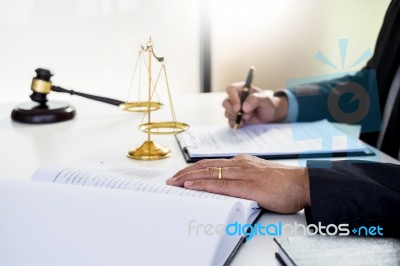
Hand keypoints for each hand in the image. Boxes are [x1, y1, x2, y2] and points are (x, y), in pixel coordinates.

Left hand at [166, 154, 309, 213]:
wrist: (302, 183)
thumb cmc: (283, 182)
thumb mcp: (259, 174)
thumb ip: (244, 176)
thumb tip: (230, 182)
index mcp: (242, 162)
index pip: (212, 163)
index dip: (194, 168)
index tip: (181, 174)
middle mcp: (239, 165)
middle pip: (206, 166)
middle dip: (185, 172)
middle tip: (171, 178)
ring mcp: (243, 174)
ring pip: (209, 173)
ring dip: (189, 178)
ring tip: (174, 182)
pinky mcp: (248, 186)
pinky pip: (220, 185)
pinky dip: (203, 184)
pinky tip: (192, 185)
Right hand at [222, 83, 288, 127]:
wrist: (271, 116)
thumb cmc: (268, 105)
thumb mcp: (265, 100)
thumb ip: (255, 100)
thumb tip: (244, 107)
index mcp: (242, 89)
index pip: (230, 89)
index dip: (232, 98)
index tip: (238, 108)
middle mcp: (236, 98)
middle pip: (225, 102)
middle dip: (233, 111)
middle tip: (244, 115)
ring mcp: (235, 108)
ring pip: (227, 112)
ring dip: (236, 117)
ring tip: (248, 118)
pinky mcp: (235, 118)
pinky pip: (229, 121)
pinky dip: (235, 123)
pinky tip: (243, 123)